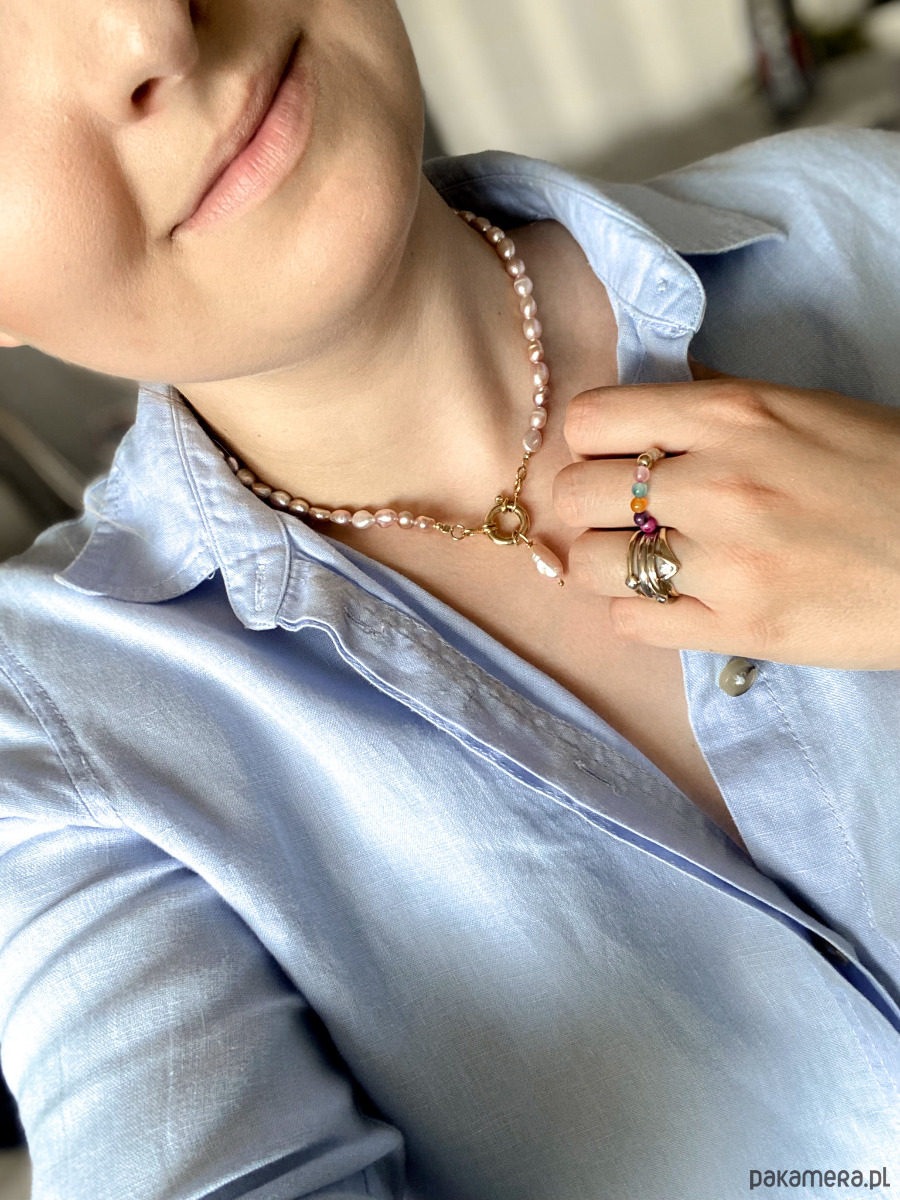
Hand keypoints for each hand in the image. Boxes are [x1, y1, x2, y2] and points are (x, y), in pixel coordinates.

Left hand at [553, 362, 899, 668]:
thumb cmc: (890, 475)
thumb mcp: (807, 410)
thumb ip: (721, 403)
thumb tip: (662, 392)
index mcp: (733, 416)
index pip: (590, 419)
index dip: (591, 442)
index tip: (612, 457)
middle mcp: (716, 483)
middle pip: (575, 494)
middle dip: (590, 504)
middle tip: (622, 514)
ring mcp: (724, 562)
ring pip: (591, 564)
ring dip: (605, 562)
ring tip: (639, 561)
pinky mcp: (738, 630)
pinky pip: (630, 623)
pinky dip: (637, 612)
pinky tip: (668, 600)